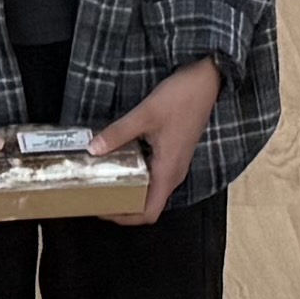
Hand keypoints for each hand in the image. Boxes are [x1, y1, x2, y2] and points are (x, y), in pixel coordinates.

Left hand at [100, 58, 222, 222]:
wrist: (206, 80)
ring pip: (152, 188)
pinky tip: (122, 158)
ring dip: (131, 189)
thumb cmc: (181, 98)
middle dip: (123, 205)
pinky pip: (155, 173)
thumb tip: (93, 149)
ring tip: (106, 179)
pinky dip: (138, 174)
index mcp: (168, 171)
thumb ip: (118, 133)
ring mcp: (176, 163)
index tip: (104, 211)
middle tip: (97, 195)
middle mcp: (174, 173)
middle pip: (149, 204)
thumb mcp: (145, 114)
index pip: (149, 212)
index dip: (125, 217)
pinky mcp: (175, 152)